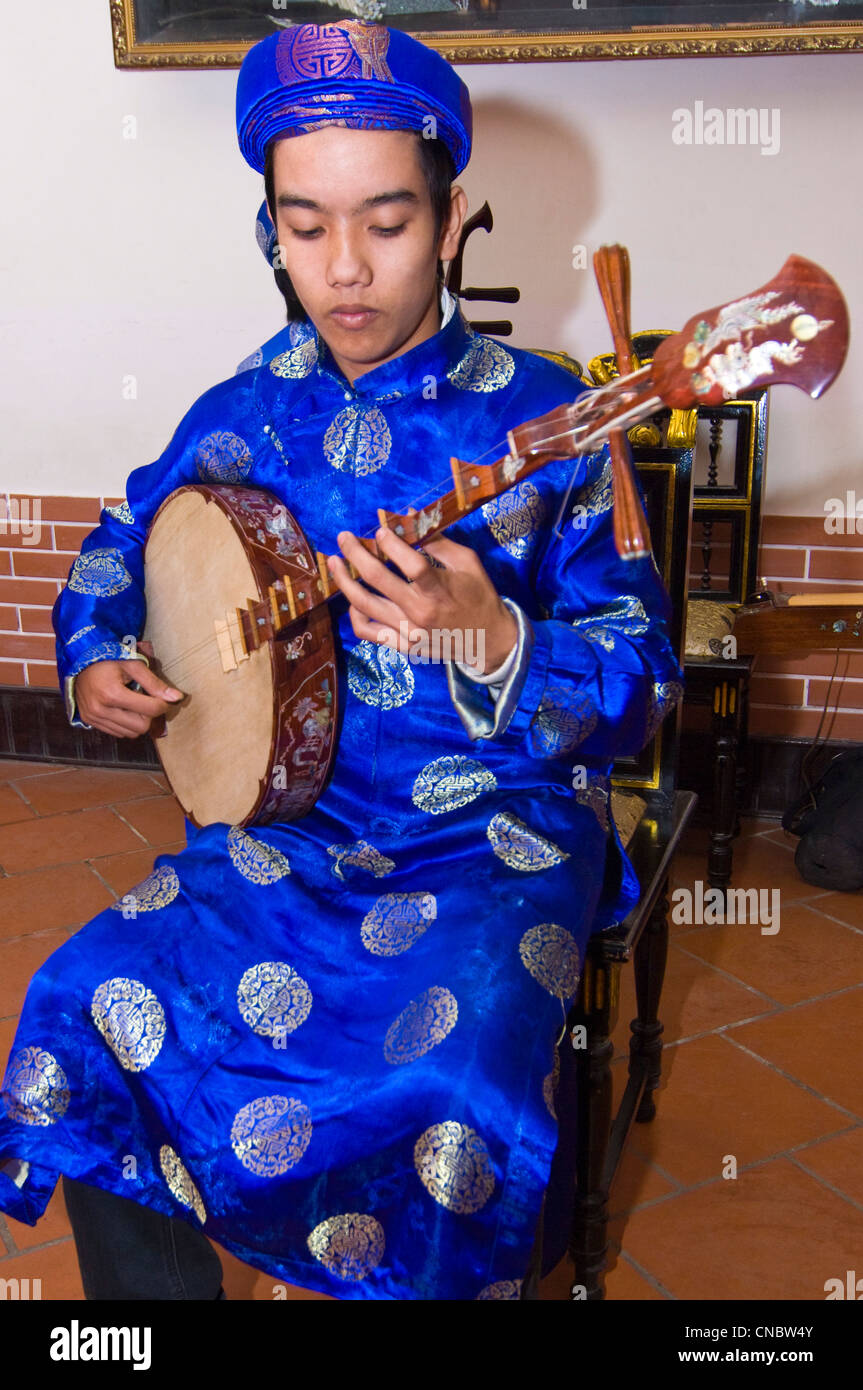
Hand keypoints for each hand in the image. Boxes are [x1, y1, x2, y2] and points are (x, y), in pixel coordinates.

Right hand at [74, 659, 183, 737]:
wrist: (79, 660)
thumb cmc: (108, 659)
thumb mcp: (133, 664)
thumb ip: (154, 683)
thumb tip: (176, 697)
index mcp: (112, 694)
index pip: (150, 710)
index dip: (163, 704)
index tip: (164, 697)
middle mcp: (100, 709)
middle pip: (141, 727)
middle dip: (149, 715)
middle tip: (147, 700)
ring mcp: (93, 717)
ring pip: (130, 733)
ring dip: (138, 721)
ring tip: (133, 703)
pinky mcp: (89, 721)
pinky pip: (117, 733)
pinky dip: (126, 724)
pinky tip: (123, 708)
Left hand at [327, 527, 517, 674]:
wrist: (488, 640)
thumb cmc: (478, 595)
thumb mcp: (467, 563)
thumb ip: (438, 543)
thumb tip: (409, 521)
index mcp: (439, 590)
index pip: (410, 564)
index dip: (391, 544)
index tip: (380, 530)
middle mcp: (420, 612)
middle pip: (377, 579)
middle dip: (355, 553)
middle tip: (343, 537)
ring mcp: (408, 632)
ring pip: (364, 605)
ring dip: (344, 581)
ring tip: (334, 564)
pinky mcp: (403, 646)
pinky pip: (368, 631)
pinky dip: (355, 614)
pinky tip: (353, 599)